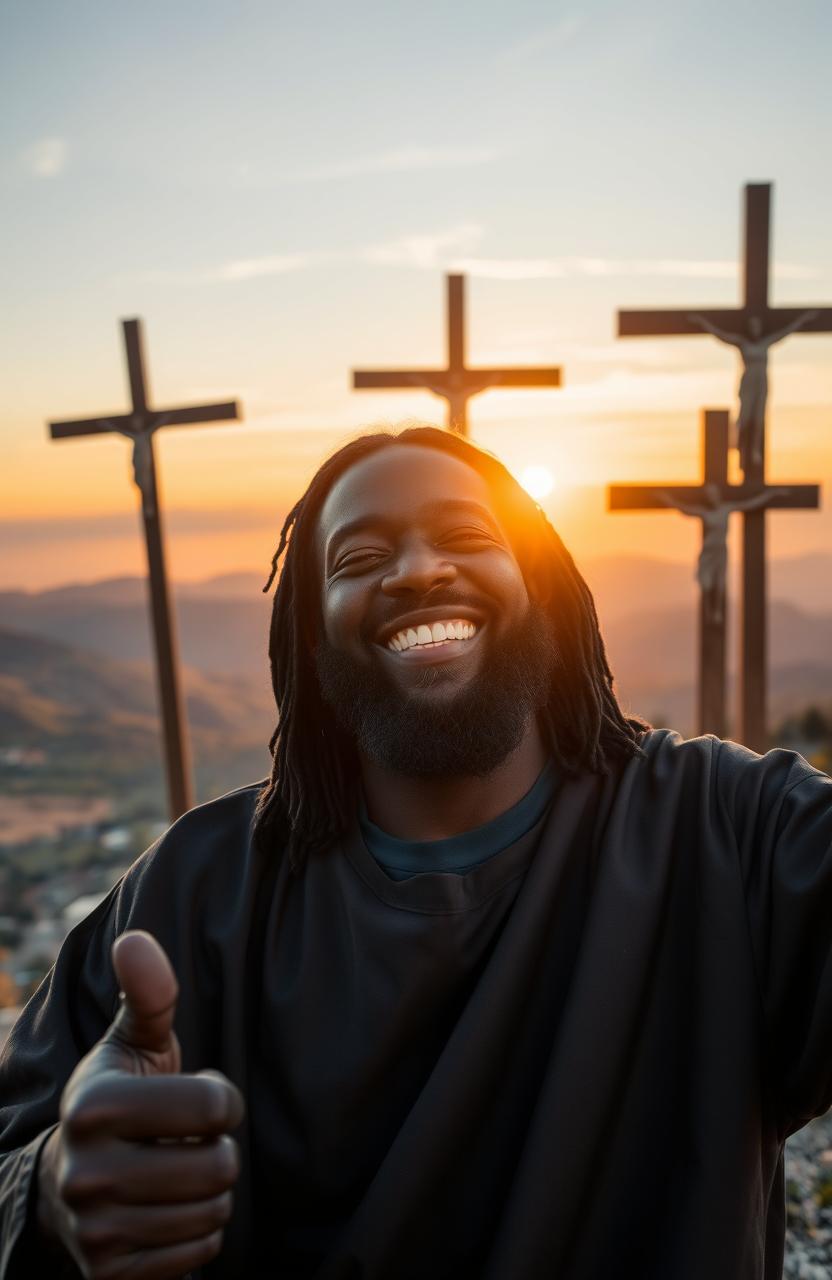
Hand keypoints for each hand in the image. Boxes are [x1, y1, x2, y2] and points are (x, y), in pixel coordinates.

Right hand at [37, 930, 243, 1278]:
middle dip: (219, 1148)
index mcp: (92, 1105)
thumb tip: (135, 940)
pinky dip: (198, 1233)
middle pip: (218, 1167)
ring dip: (211, 1192)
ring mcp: (94, 1231)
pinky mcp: (108, 1275)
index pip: (214, 1106)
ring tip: (179, 1171)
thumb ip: (148, 994)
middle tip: (192, 1140)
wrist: (68, 1181)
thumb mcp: (133, 1041)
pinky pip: (198, 1256)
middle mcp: (85, 1173)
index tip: (199, 1096)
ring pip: (212, 1214)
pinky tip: (168, 1210)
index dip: (222, 1099)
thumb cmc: (122, 1096)